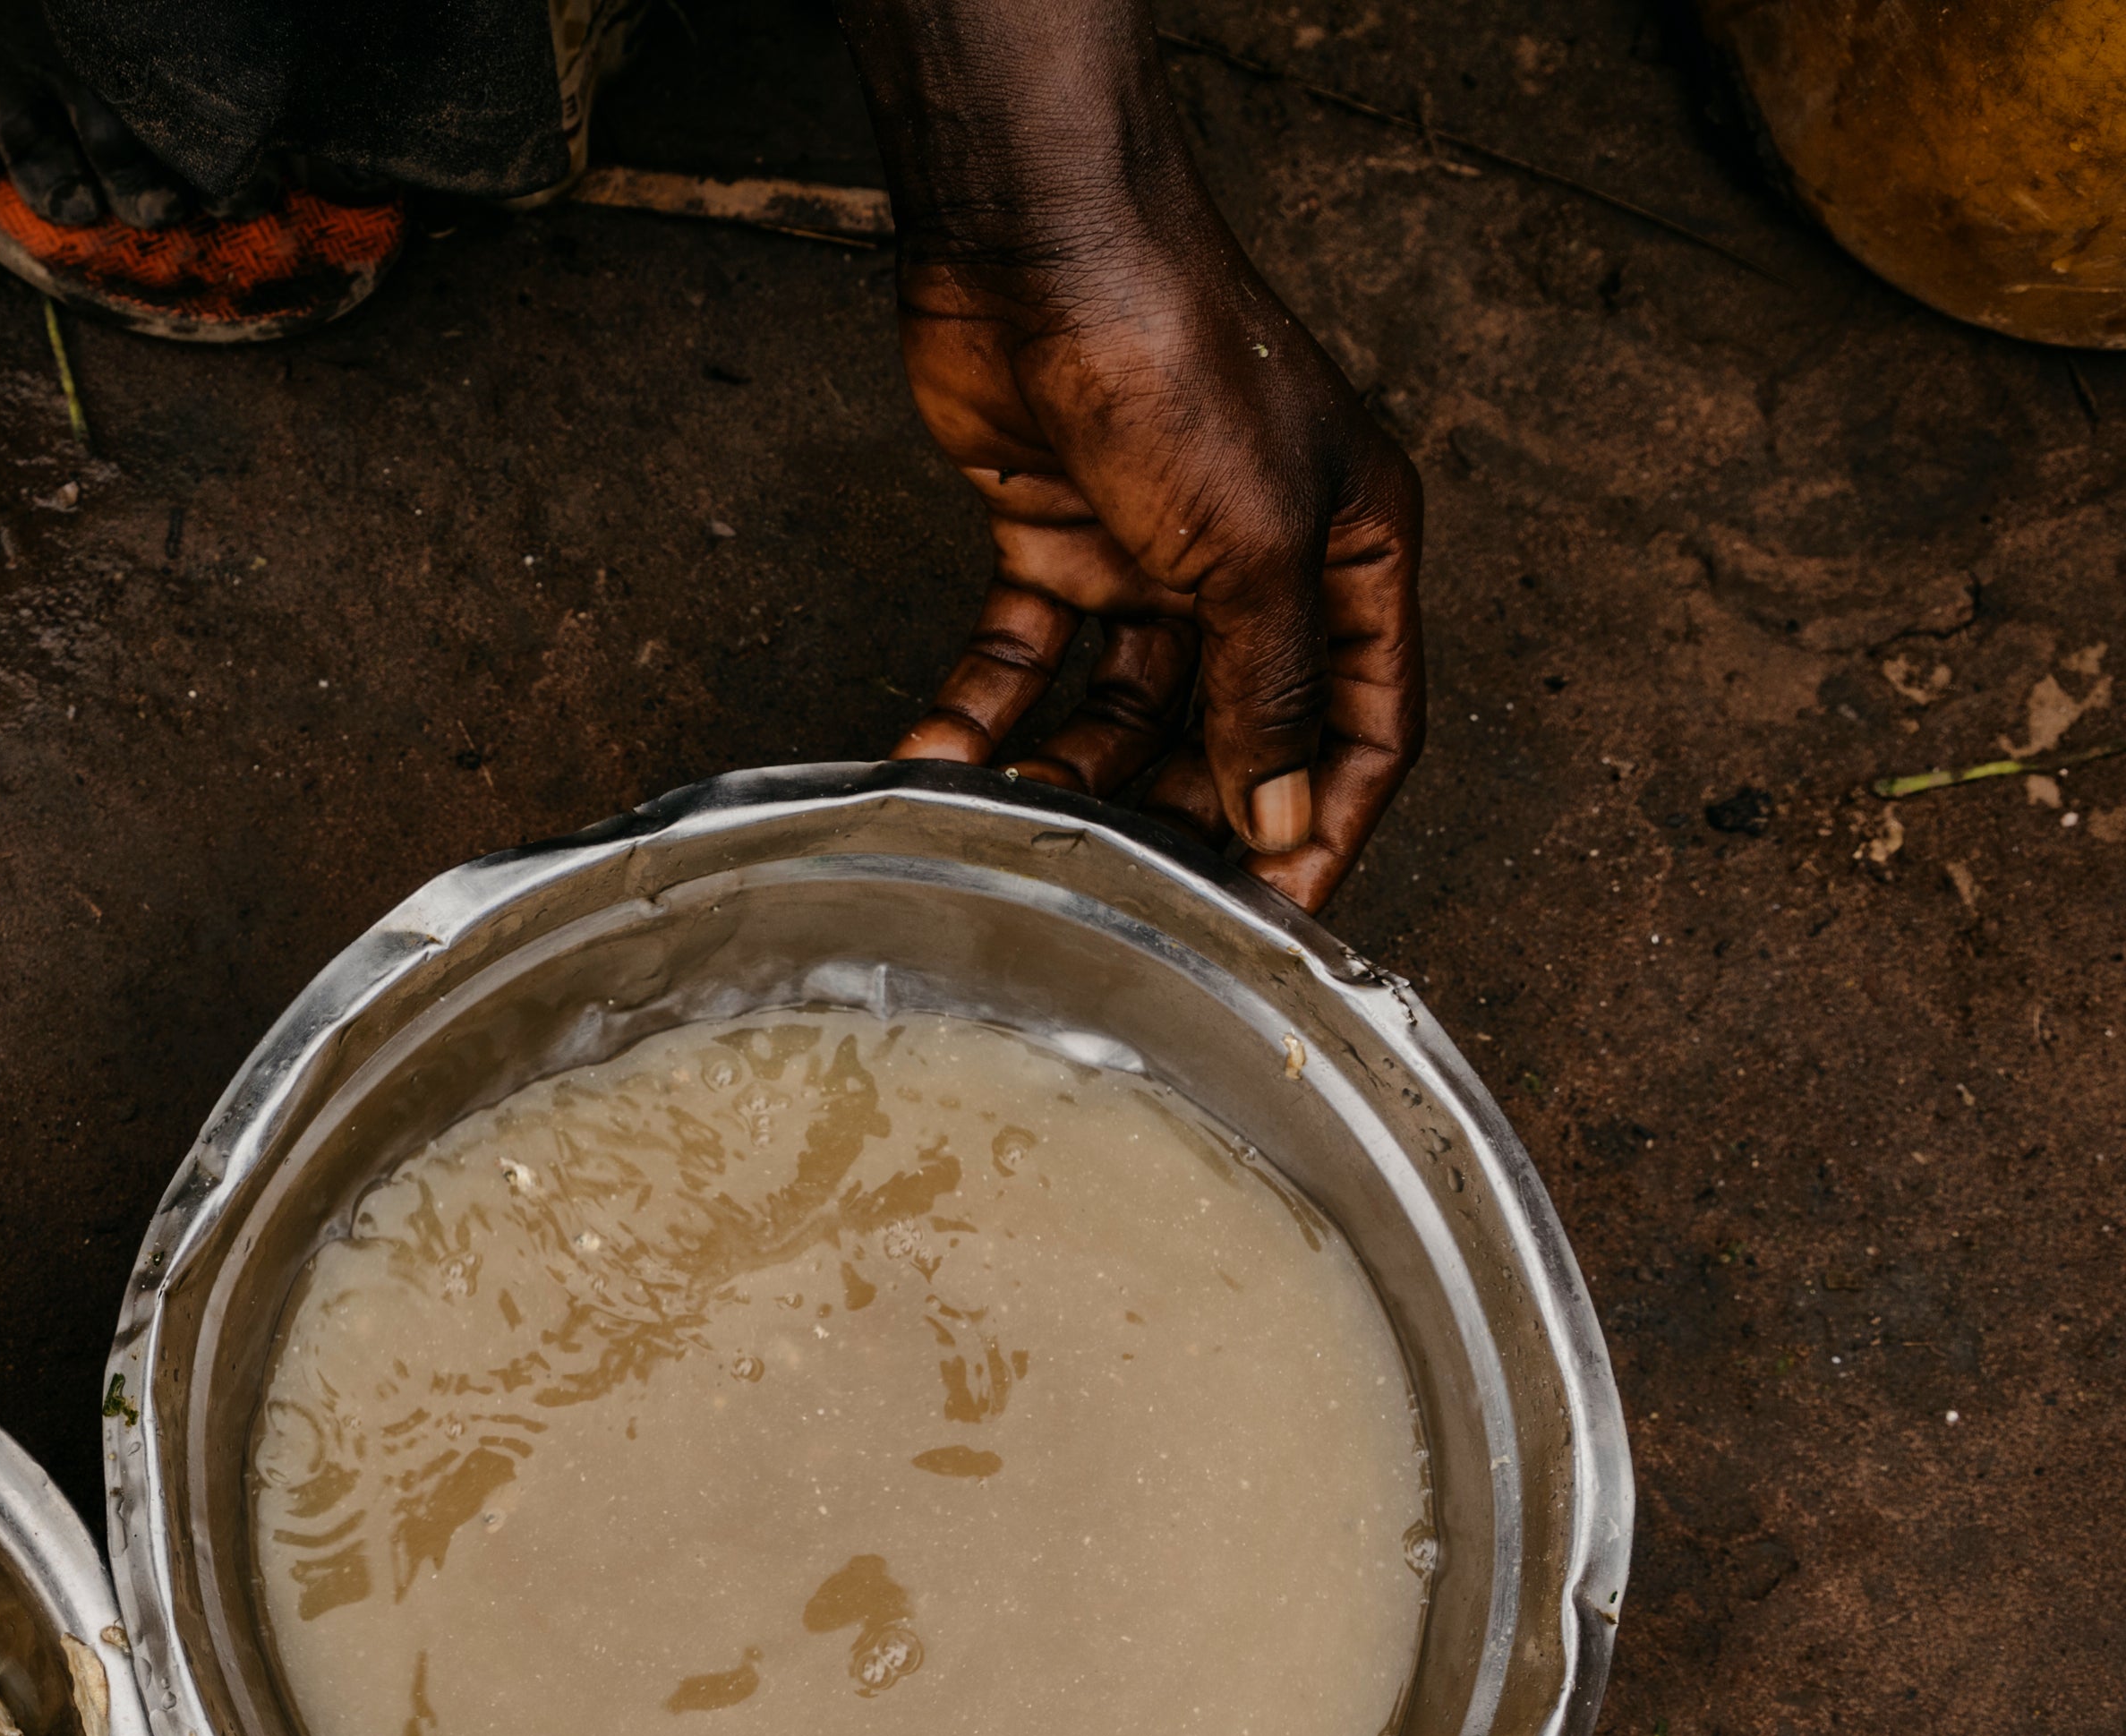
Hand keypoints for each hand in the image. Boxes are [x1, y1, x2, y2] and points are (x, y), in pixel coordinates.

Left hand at [838, 0, 1424, 910]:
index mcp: (1352, 552)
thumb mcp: (1254, 549)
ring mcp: (1153, 555)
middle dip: (1183, 814)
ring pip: (1121, 711)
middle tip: (1130, 892)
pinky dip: (982, 717)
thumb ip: (1270, 691)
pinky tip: (935, 769)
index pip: (1364, 725)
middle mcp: (1261, 561)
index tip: (1274, 915)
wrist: (1043, 256)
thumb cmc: (1182, 364)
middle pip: (1235, 733)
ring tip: (1018, 827)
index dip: (1322, 823)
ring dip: (1070, 776)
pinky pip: (1024, 662)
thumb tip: (1276, 818)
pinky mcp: (1053, 544)